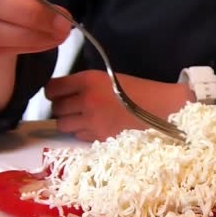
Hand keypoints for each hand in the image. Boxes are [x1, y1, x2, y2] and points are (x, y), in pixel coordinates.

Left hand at [46, 70, 193, 141]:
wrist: (162, 108)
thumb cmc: (139, 91)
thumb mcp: (109, 78)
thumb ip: (85, 84)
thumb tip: (65, 93)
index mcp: (89, 81)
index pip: (53, 88)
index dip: (53, 91)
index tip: (57, 93)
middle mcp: (86, 101)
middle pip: (56, 109)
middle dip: (62, 108)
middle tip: (73, 106)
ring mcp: (92, 122)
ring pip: (64, 125)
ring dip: (70, 122)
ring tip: (83, 118)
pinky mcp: (99, 138)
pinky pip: (79, 137)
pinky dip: (83, 133)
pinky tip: (95, 126)